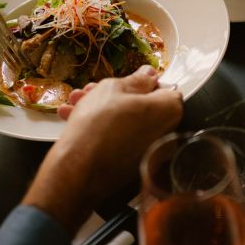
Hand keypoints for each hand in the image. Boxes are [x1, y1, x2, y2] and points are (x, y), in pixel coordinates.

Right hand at [23, 66, 183, 234]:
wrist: (78, 169)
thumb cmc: (98, 124)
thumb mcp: (113, 88)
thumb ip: (136, 79)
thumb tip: (149, 75)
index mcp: (169, 110)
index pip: (164, 88)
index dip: (141, 82)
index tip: (123, 81)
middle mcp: (166, 134)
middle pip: (141, 106)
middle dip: (113, 96)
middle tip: (91, 91)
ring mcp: (149, 153)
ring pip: (126, 122)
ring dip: (101, 110)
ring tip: (76, 103)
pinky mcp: (132, 167)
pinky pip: (120, 140)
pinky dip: (103, 129)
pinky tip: (75, 121)